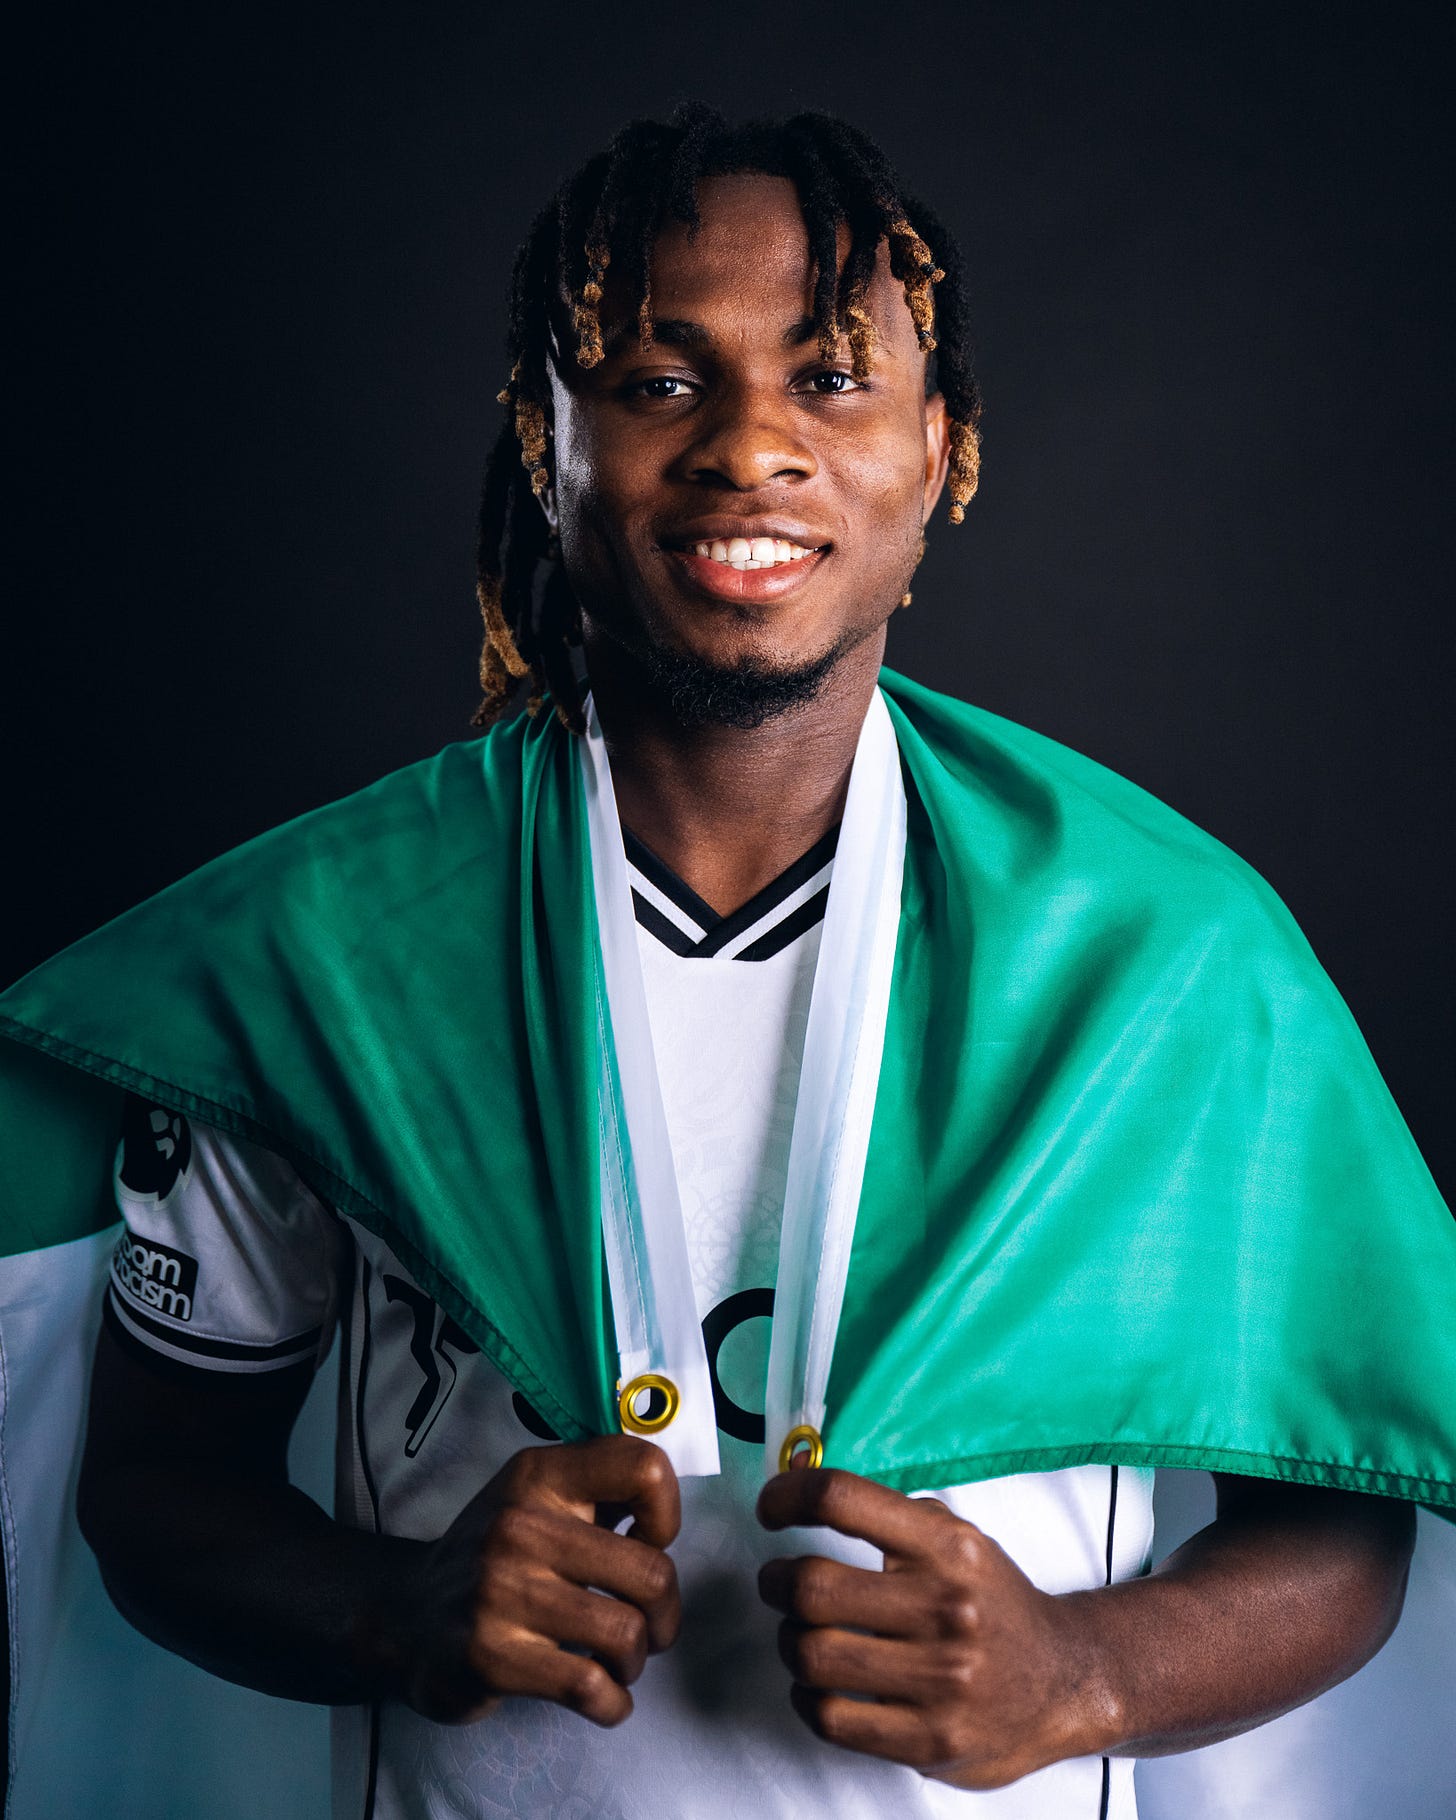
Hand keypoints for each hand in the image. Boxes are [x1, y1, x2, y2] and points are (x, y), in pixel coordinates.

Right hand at [400, 1434, 680, 1727]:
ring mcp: (502, 1591)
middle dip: (665, 1613)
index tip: (647, 1544)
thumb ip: (601, 1492)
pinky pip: (590, 1687)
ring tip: (618, 1662)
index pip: (644, 1468)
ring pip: (626, 1634)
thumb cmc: (495, 1556)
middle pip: (652, 1572)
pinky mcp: (493, 1656)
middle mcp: (521, 1524)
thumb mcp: (537, 1498)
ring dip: (636, 1660)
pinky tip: (605, 1698)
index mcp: (540, 1475)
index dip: (667, 1514)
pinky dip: (614, 1703)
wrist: (404, 1615)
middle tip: (646, 1626)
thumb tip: (667, 1514)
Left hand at [757, 1467, 1108, 1787]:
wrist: (1064, 1680)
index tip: (771, 1507)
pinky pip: (830, 1717)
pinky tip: (819, 1685)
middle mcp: (945, 1608)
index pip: (844, 1500)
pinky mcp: (930, 1738)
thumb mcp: (961, 1539)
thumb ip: (894, 1517)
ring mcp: (940, 1679)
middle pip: (812, 1586)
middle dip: (776, 1581)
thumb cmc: (997, 1606)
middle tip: (776, 1581)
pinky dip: (807, 1698)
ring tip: (802, 1633)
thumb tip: (810, 1492)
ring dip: (790, 1641)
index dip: (789, 1496)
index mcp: (948, 1548)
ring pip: (812, 1655)